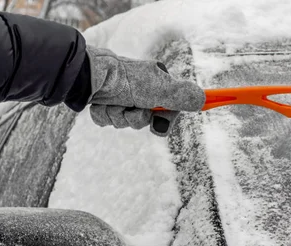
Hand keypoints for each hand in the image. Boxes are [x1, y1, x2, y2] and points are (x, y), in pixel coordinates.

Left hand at [86, 46, 204, 135]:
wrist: (87, 75)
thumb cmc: (125, 80)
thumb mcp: (158, 90)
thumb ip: (181, 96)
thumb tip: (203, 99)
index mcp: (155, 80)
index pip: (169, 107)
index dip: (163, 119)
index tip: (158, 124)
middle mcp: (139, 87)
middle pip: (146, 119)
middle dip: (136, 119)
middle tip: (131, 110)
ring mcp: (119, 95)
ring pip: (125, 121)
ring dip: (119, 117)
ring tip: (113, 104)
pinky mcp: (102, 101)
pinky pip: (107, 120)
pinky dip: (104, 115)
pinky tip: (100, 104)